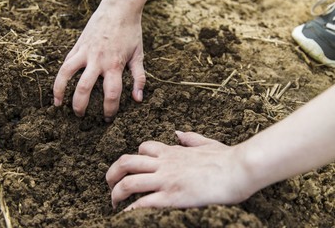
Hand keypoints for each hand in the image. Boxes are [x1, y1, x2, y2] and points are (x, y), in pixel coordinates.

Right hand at [53, 0, 148, 119]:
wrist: (119, 9)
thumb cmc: (131, 33)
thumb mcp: (138, 56)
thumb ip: (139, 78)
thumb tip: (138, 99)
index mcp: (114, 65)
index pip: (111, 94)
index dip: (109, 109)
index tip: (107, 117)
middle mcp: (97, 60)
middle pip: (84, 88)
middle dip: (81, 106)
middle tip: (81, 117)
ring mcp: (85, 52)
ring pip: (66, 74)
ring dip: (60, 91)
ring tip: (58, 105)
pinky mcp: (78, 45)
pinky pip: (66, 63)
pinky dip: (61, 76)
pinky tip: (60, 86)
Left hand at [106, 131, 253, 209]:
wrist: (239, 168)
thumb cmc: (226, 158)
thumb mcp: (206, 143)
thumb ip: (190, 138)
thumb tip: (178, 133)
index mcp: (172, 151)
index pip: (143, 148)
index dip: (134, 158)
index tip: (132, 170)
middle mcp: (164, 163)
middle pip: (126, 162)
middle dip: (112, 173)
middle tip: (110, 184)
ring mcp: (166, 179)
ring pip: (129, 182)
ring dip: (115, 193)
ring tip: (113, 203)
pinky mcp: (172, 196)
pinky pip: (143, 203)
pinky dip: (130, 210)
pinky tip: (124, 216)